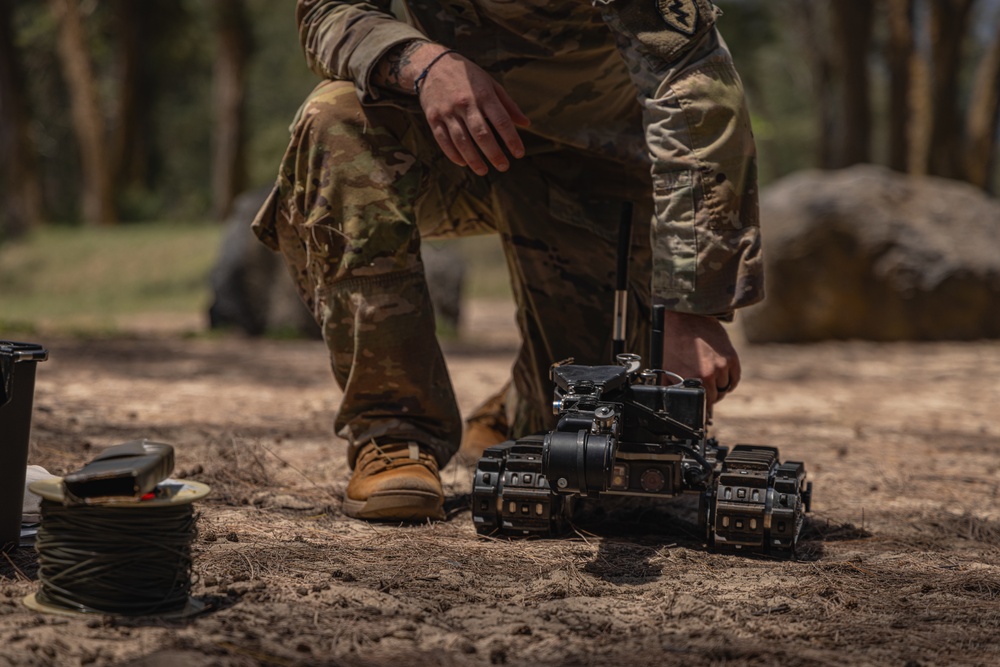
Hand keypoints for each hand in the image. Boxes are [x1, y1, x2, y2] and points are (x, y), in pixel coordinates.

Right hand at [374, 42, 529, 175]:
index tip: (519, 153)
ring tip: (484, 171)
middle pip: (482, 134)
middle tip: (504, 166)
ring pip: (462, 141)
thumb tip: (526, 123)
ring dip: (474, 159)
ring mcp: (448, 111)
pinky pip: (443, 140)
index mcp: (483, 95)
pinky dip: (453, 154)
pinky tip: (463, 163)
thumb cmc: (467, 76)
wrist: (432, 64)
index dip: (512, 139)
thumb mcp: (490, 84)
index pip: (501, 121)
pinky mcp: (433, 117)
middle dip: (494, 153)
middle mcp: (466, 104)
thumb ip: (508, 105)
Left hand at [660, 311, 740, 406]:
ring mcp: (721, 366)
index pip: (701, 404)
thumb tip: (674, 401)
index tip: (701, 410)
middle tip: (704, 393)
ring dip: (719, 389)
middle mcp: (707, 375)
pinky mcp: (731, 357)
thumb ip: (672, 385)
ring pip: (724, 389)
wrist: (686, 317)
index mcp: (690, 379)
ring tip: (711, 382)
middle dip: (709, 398)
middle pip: (714, 398)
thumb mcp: (666, 366)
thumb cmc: (672, 340)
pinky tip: (722, 379)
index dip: (701, 408)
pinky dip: (729, 382)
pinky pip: (734, 379)